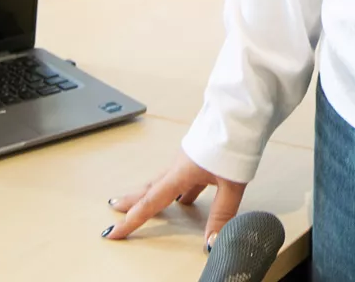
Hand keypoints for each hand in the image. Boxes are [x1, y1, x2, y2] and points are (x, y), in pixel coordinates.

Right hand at [104, 152, 246, 244]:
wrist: (242, 112)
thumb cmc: (235, 143)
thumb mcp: (231, 184)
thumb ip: (221, 214)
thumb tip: (211, 243)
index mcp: (180, 173)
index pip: (150, 203)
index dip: (131, 221)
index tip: (113, 232)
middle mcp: (179, 166)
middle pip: (150, 188)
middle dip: (132, 202)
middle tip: (114, 208)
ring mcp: (189, 159)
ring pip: (164, 182)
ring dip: (152, 194)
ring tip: (142, 205)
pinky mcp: (200, 156)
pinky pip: (183, 178)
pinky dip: (178, 191)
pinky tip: (184, 197)